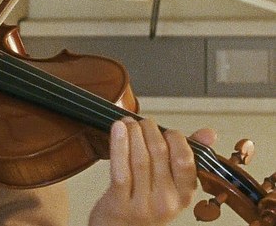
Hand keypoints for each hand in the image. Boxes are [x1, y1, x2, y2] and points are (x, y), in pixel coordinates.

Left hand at [89, 117, 216, 225]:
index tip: (167, 130)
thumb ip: (187, 156)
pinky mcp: (119, 202)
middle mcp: (166, 201)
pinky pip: (120, 169)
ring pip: (140, 159)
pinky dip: (118, 144)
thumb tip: (209, 133)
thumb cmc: (145, 204)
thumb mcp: (171, 185)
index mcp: (183, 195)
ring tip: (128, 122)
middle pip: (160, 155)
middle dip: (150, 131)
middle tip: (143, 122)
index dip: (176, 139)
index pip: (186, 161)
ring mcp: (142, 204)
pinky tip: (117, 129)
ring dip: (133, 134)